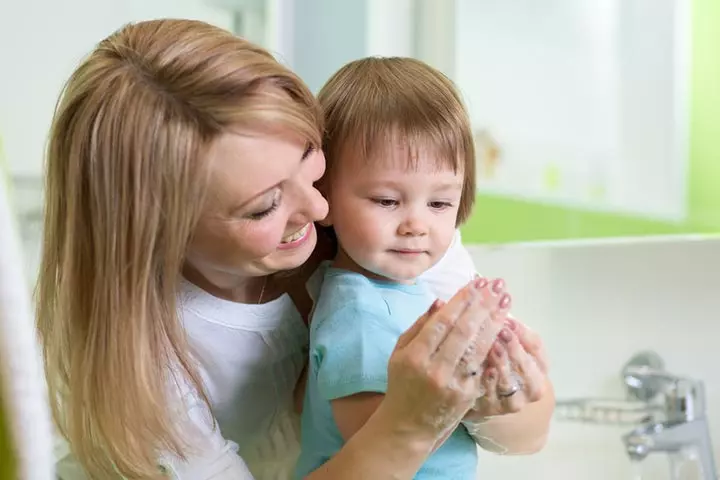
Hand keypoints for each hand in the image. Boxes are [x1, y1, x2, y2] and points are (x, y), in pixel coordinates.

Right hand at [381, 277, 511, 444]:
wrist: (408, 425)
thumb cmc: (402, 384)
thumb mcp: (399, 352)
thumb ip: (419, 326)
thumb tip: (441, 302)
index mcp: (414, 356)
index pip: (442, 322)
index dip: (462, 300)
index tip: (477, 283)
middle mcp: (434, 370)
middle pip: (464, 332)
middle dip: (483, 305)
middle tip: (497, 286)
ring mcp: (453, 384)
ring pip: (478, 347)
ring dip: (495, 322)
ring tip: (506, 302)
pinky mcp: (468, 395)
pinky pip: (483, 365)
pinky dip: (495, 345)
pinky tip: (505, 329)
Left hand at [466, 315, 548, 420]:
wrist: (485, 397)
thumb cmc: (496, 359)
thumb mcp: (504, 341)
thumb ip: (502, 324)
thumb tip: (493, 298)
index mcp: (538, 364)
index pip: (535, 346)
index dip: (522, 331)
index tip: (509, 317)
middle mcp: (532, 385)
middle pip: (528, 366)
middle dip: (515, 346)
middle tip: (502, 330)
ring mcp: (515, 401)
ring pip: (513, 382)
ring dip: (504, 363)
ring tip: (493, 346)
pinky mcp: (495, 410)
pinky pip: (494, 397)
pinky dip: (490, 382)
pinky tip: (484, 369)